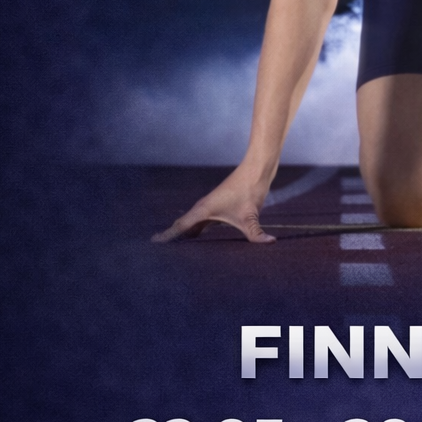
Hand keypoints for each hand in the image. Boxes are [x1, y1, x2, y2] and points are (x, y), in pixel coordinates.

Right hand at [151, 168, 275, 243]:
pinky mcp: (217, 207)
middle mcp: (203, 208)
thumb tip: (270, 243)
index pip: (181, 227)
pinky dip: (193, 230)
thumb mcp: (252, 215)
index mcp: (204, 210)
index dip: (167, 236)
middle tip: (156, 252)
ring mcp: (209, 207)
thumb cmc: (250, 190)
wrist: (255, 169)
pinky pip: (199, 222)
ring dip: (181, 234)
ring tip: (171, 250)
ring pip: (190, 224)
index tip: (152, 243)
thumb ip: (257, 233)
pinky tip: (194, 238)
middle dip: (170, 238)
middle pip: (181, 226)